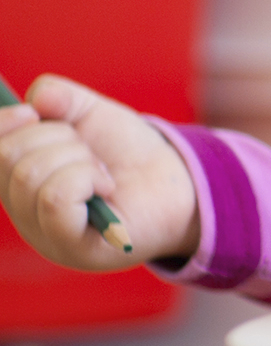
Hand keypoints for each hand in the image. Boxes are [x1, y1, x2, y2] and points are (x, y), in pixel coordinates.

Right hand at [0, 75, 198, 270]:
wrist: (178, 182)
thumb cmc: (128, 153)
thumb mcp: (91, 115)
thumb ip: (61, 98)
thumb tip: (38, 97)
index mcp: (16, 181)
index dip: (3, 125)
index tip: (32, 111)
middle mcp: (21, 211)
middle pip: (7, 157)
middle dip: (56, 137)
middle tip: (89, 151)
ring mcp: (43, 234)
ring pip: (30, 176)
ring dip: (78, 159)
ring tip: (101, 171)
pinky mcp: (72, 248)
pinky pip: (55, 199)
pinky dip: (85, 179)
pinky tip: (105, 187)